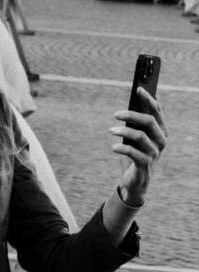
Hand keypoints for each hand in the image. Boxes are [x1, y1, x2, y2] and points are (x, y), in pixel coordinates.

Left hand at [112, 89, 166, 205]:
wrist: (135, 182)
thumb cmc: (135, 155)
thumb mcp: (135, 138)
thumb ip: (134, 125)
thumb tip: (126, 109)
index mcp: (161, 131)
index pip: (157, 112)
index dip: (149, 100)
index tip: (138, 89)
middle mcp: (161, 141)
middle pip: (150, 122)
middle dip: (132, 115)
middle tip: (115, 114)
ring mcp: (154, 154)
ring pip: (141, 136)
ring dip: (123, 131)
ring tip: (110, 130)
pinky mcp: (145, 165)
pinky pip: (134, 153)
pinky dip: (122, 148)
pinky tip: (113, 147)